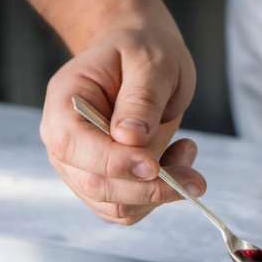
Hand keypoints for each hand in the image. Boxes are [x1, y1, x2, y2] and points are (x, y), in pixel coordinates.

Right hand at [40, 18, 203, 224]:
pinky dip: (160, 196)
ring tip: (187, 153)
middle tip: (196, 179)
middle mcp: (65, 141)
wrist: (141, 56)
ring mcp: (82, 167)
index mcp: (64, 103)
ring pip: (115, 207)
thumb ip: (141, 99)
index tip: (155, 166)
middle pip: (95, 185)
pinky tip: (178, 161)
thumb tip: (129, 139)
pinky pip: (130, 209)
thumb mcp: (151, 61)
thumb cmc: (143, 51)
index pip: (74, 146)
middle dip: (149, 188)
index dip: (115, 163)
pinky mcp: (107, 183)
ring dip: (160, 193)